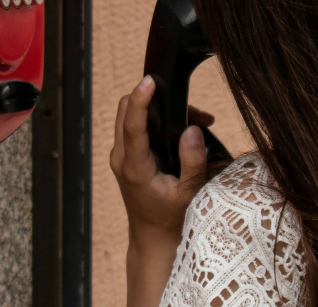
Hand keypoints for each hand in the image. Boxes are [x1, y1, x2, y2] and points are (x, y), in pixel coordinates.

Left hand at [110, 75, 210, 306]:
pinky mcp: (126, 156)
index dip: (139, 99)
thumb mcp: (189, 192)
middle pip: (125, 111)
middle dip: (154, 100)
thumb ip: (192, 160)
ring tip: (195, 119)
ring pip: (130, 116)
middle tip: (190, 107)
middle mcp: (121, 158)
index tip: (149, 81)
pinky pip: (135, 127)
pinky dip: (155, 120)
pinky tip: (183, 129)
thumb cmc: (172, 217)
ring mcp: (121, 156)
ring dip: (157, 110)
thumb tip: (193, 129)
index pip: (131, 125)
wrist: (153, 236)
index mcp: (135, 167)